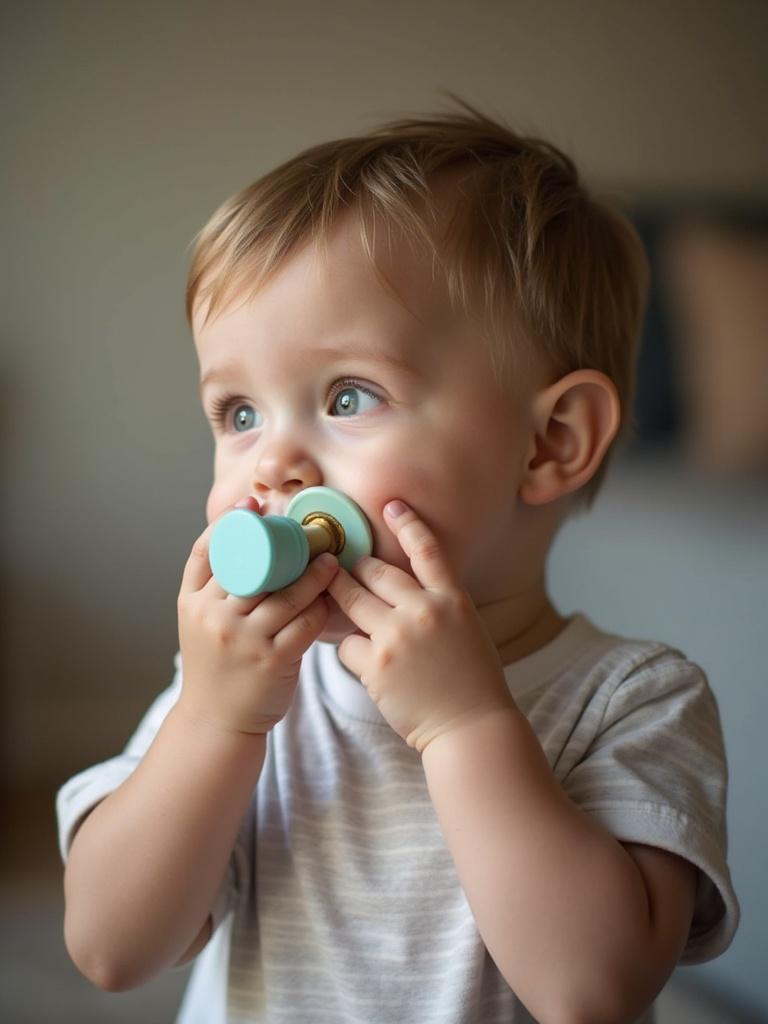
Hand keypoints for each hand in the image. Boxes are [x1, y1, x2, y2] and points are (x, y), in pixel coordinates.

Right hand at [177, 497, 339, 733]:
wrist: (215, 721)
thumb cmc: (215, 664)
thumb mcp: (199, 622)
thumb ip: (215, 587)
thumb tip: (247, 535)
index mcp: (191, 603)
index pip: (206, 551)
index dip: (229, 522)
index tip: (254, 504)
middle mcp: (214, 617)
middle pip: (254, 566)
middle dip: (286, 545)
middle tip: (309, 533)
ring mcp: (243, 639)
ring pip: (286, 593)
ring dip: (314, 575)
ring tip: (330, 562)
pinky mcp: (272, 660)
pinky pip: (305, 623)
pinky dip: (319, 609)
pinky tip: (328, 601)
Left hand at [326, 500, 515, 751]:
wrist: (470, 725)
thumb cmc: (470, 680)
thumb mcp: (466, 628)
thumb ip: (436, 603)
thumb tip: (398, 587)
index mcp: (452, 599)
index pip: (426, 550)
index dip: (407, 523)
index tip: (389, 504)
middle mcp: (425, 611)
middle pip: (375, 571)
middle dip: (356, 568)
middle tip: (343, 566)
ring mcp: (398, 636)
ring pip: (350, 599)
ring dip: (338, 594)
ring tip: (328, 590)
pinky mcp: (376, 665)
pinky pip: (346, 643)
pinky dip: (348, 648)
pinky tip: (358, 657)